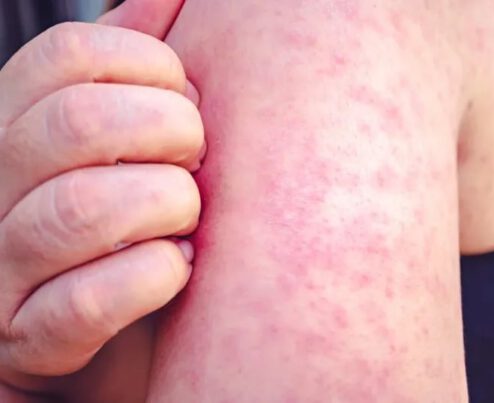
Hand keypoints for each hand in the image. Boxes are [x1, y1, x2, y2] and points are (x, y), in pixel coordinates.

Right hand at [0, 0, 201, 396]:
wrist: (108, 329)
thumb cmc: (128, 218)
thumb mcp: (123, 132)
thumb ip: (134, 62)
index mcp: (16, 122)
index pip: (73, 54)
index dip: (155, 69)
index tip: (189, 103)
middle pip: (80, 123)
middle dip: (171, 133)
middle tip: (197, 160)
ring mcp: (3, 268)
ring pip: (85, 209)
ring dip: (168, 206)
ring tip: (189, 218)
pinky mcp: (31, 338)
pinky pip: (89, 301)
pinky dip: (155, 277)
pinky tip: (177, 267)